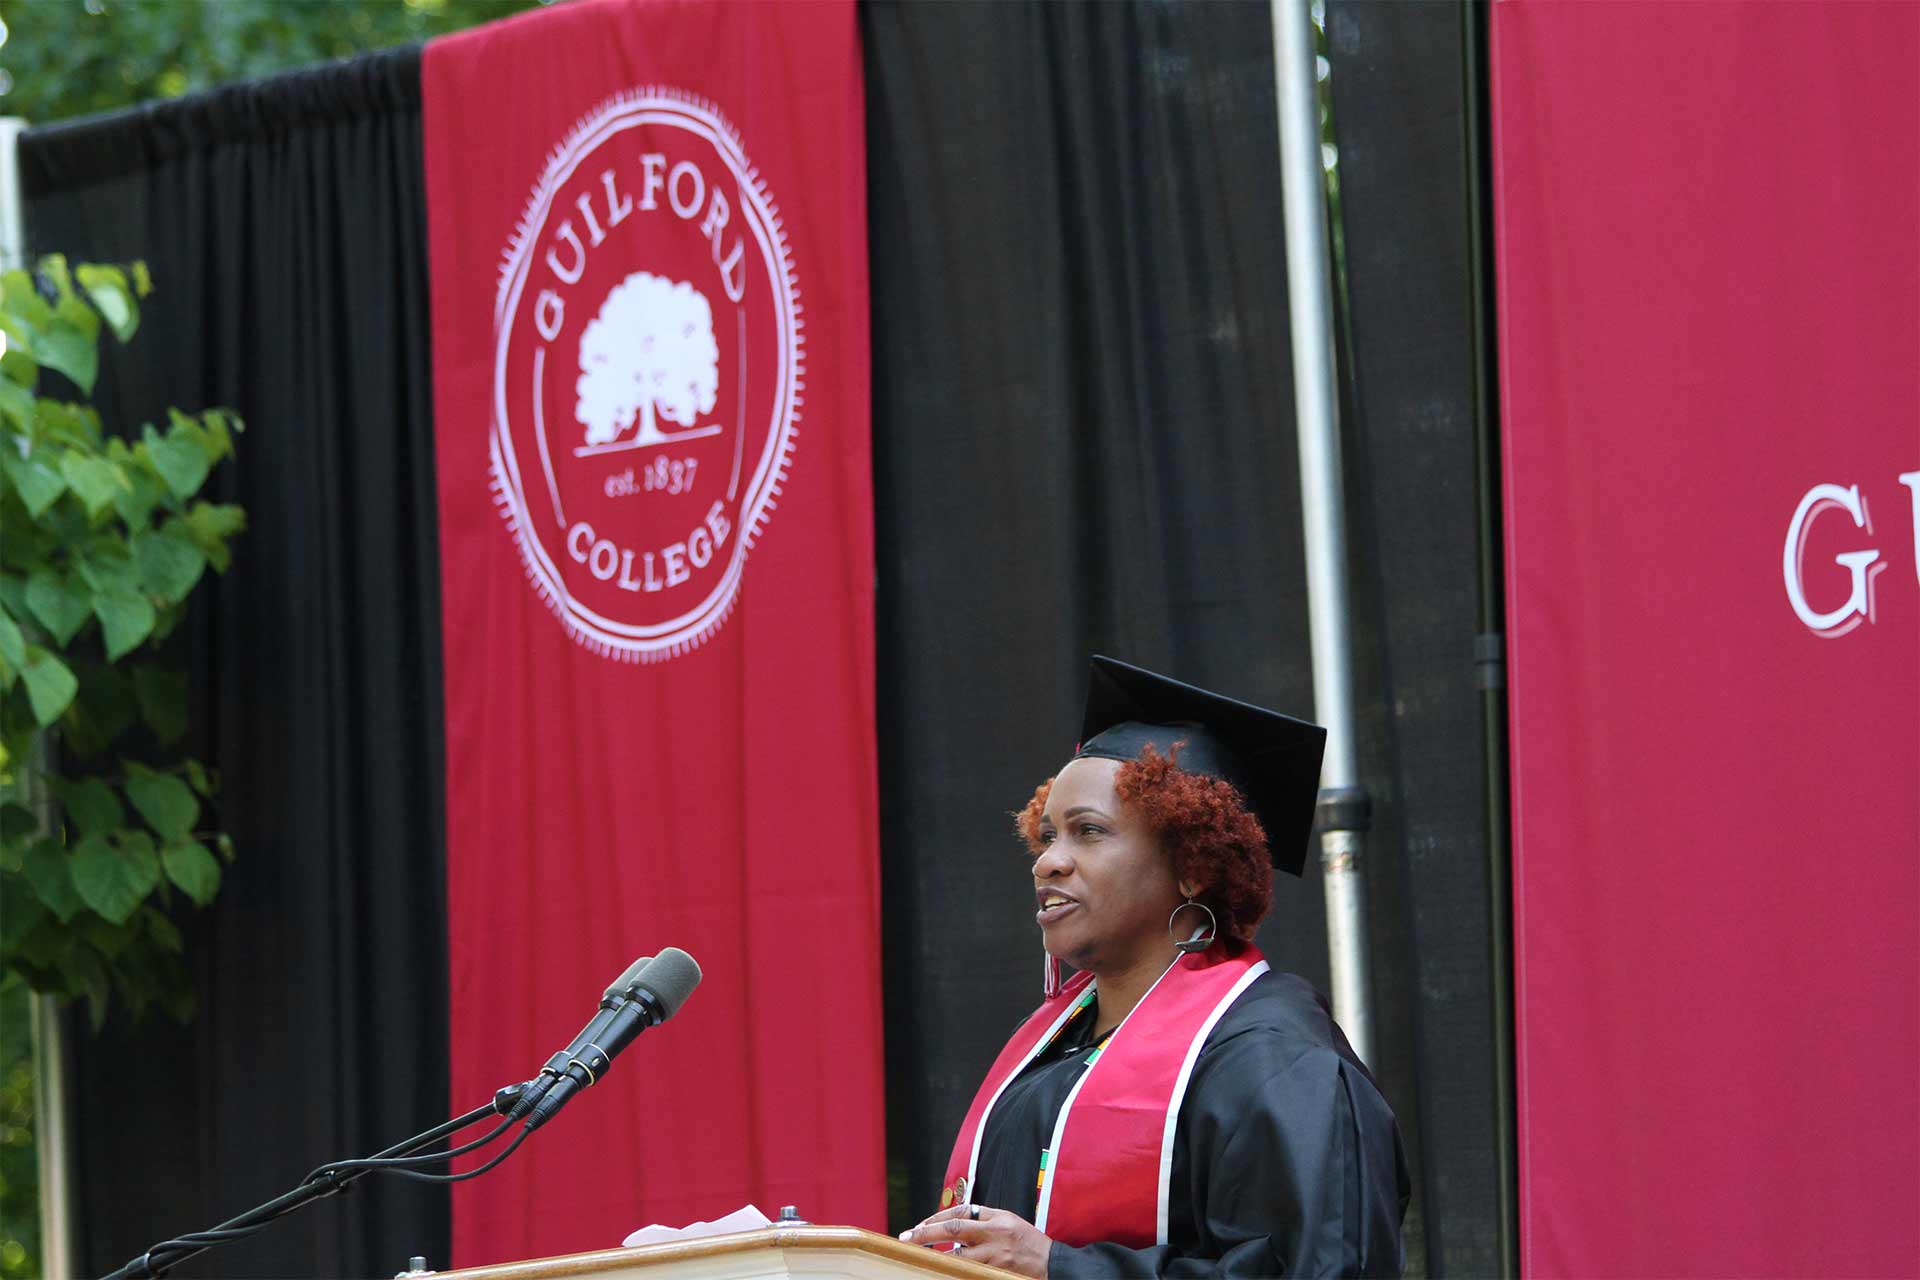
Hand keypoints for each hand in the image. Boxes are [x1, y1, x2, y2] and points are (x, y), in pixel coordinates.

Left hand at [900, 1203, 1052, 1277]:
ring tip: (922, 1259)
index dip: (936, 1218)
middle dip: (926, 1232)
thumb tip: (954, 1223)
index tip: (918, 1226)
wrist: (1052, 1264)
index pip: (959, 1212)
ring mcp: (995, 1254)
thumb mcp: (1009, 1222)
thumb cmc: (1029, 1243)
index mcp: (996, 1217)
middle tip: (907, 1237)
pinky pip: (969, 1272)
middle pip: (953, 1228)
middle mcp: (994, 1232)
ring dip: (938, 1258)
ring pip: (958, 1256)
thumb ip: (984, 1220)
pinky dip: (956, 1272)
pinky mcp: (996, 1272)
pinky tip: (944, 1273)